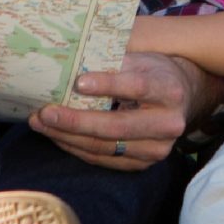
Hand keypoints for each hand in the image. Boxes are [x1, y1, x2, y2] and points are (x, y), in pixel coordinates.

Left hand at [31, 51, 208, 170]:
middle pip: (116, 126)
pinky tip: (57, 135)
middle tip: (45, 112)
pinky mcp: (143, 164)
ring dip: (68, 137)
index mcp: (169, 91)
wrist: (182, 99)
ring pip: (105, 147)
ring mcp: (156, 149)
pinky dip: (77, 148)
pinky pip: (103, 159)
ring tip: (41, 124)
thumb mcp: (141, 59)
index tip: (77, 82)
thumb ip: (114, 63)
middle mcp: (168, 124)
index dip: (107, 85)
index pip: (137, 87)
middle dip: (75, 121)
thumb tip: (73, 62)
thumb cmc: (154, 74)